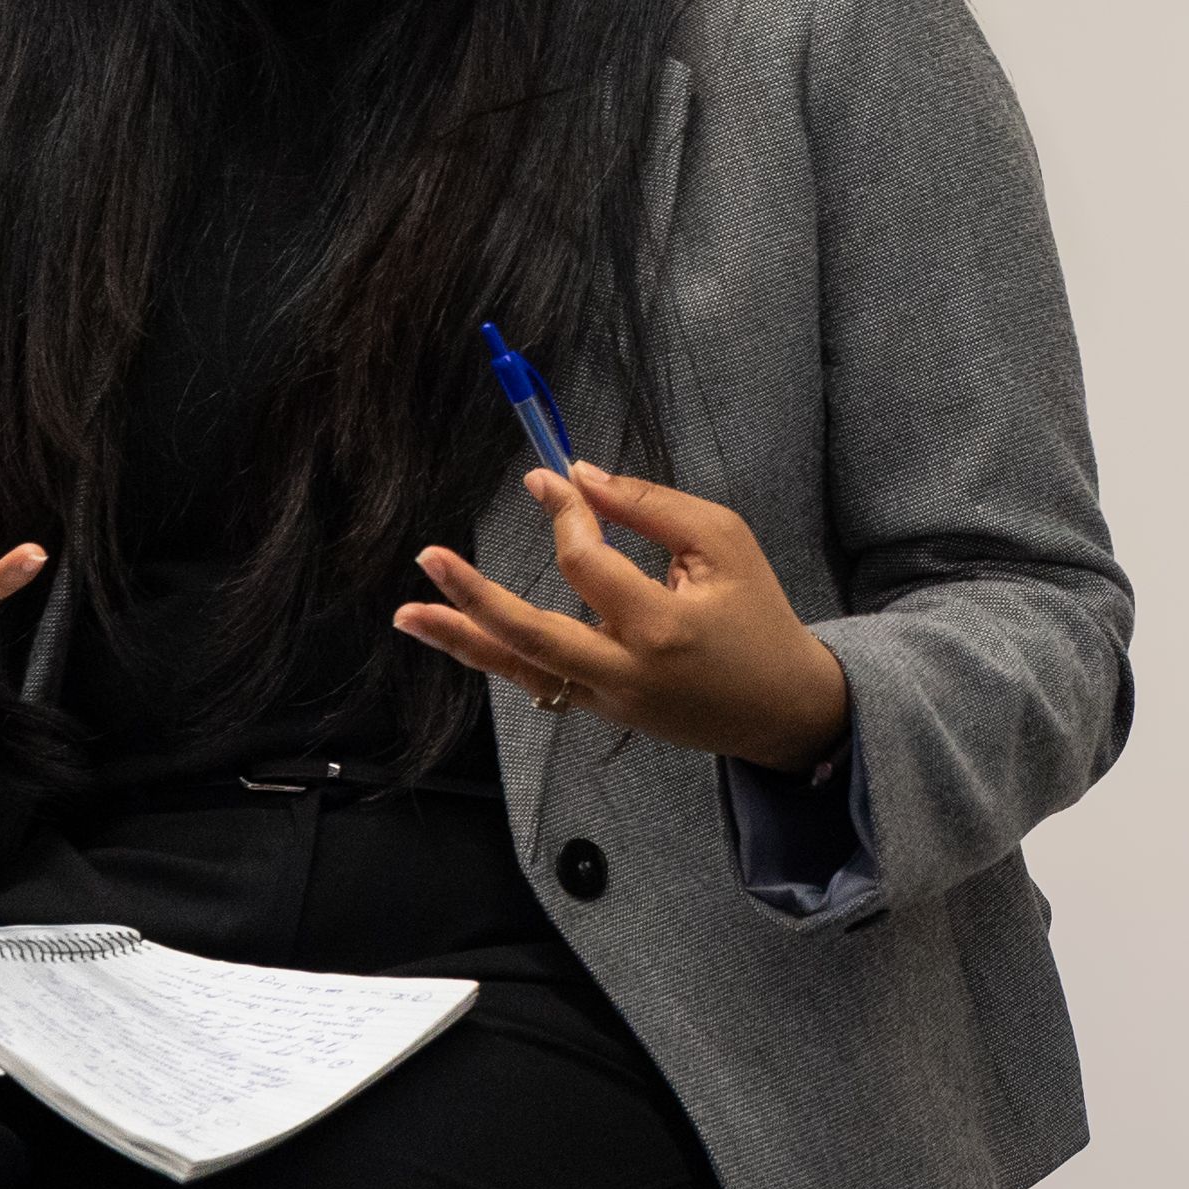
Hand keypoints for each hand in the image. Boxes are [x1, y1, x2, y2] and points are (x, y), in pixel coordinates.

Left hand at [395, 464, 852, 772]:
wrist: (781, 709)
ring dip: (460, 640)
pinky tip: (454, 634)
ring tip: (407, 613)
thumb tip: (581, 478)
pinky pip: (537, 680)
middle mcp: (624, 673)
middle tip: (428, 556)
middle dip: (474, 596)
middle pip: (531, 636)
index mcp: (662, 628)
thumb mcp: (725, 543)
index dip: (563, 513)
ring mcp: (607, 700)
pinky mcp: (600, 711)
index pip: (588, 563)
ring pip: (521, 669)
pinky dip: (495, 656)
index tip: (546, 477)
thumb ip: (652, 507)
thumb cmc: (758, 616)